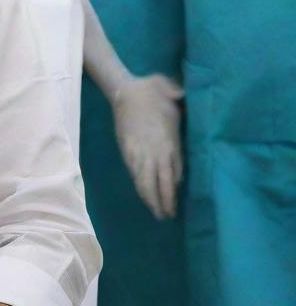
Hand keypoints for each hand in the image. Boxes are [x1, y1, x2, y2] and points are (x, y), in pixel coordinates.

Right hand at [112, 74, 183, 219]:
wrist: (124, 90)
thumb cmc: (150, 89)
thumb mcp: (171, 90)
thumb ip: (179, 95)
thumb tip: (182, 95)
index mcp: (167, 138)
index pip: (174, 169)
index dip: (175, 187)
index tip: (178, 200)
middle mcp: (154, 149)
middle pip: (159, 180)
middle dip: (164, 200)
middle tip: (168, 216)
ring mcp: (139, 150)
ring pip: (144, 179)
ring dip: (150, 197)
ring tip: (156, 212)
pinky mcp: (127, 149)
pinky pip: (134, 172)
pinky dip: (139, 186)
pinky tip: (143, 195)